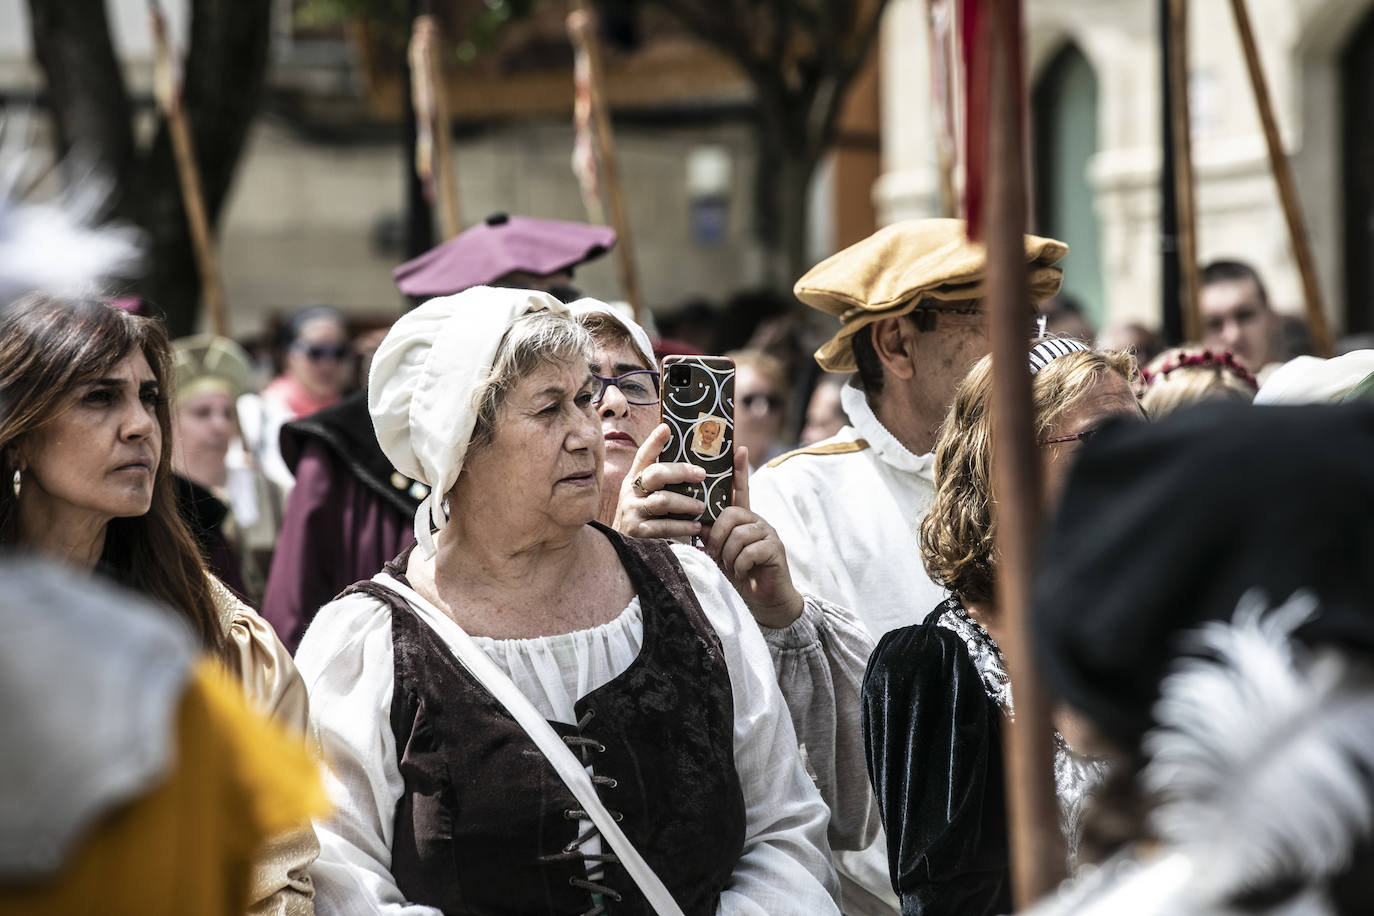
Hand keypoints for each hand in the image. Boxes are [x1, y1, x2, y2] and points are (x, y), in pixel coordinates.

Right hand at [612, 424, 707, 539]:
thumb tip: (695, 464)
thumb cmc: (644, 515)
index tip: (667, 428)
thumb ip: (662, 480)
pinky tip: (695, 526)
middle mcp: (631, 491)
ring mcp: (632, 510)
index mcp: (635, 477)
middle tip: (701, 474)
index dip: (654, 441)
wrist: (619, 548)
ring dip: (685, 503)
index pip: (644, 455)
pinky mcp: (637, 531)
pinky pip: (662, 526)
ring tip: (701, 506)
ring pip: (662, 501)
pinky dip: (682, 526)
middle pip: (655, 474)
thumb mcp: (646, 493)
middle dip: (680, 472)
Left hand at [701, 444, 803, 628]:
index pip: (740, 490)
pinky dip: (740, 565)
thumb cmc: (740, 576)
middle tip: (716, 555)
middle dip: (717, 538)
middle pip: (730, 514)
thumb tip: (696, 525)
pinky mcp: (775, 548)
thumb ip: (712, 537)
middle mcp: (757, 521)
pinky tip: (744, 573)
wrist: (764, 600)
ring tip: (733, 568)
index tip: (738, 448)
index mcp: (743, 519)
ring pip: (738, 534)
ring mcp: (768, 533)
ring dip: (729, 556)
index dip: (738, 470)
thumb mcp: (721, 554)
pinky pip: (749, 550)